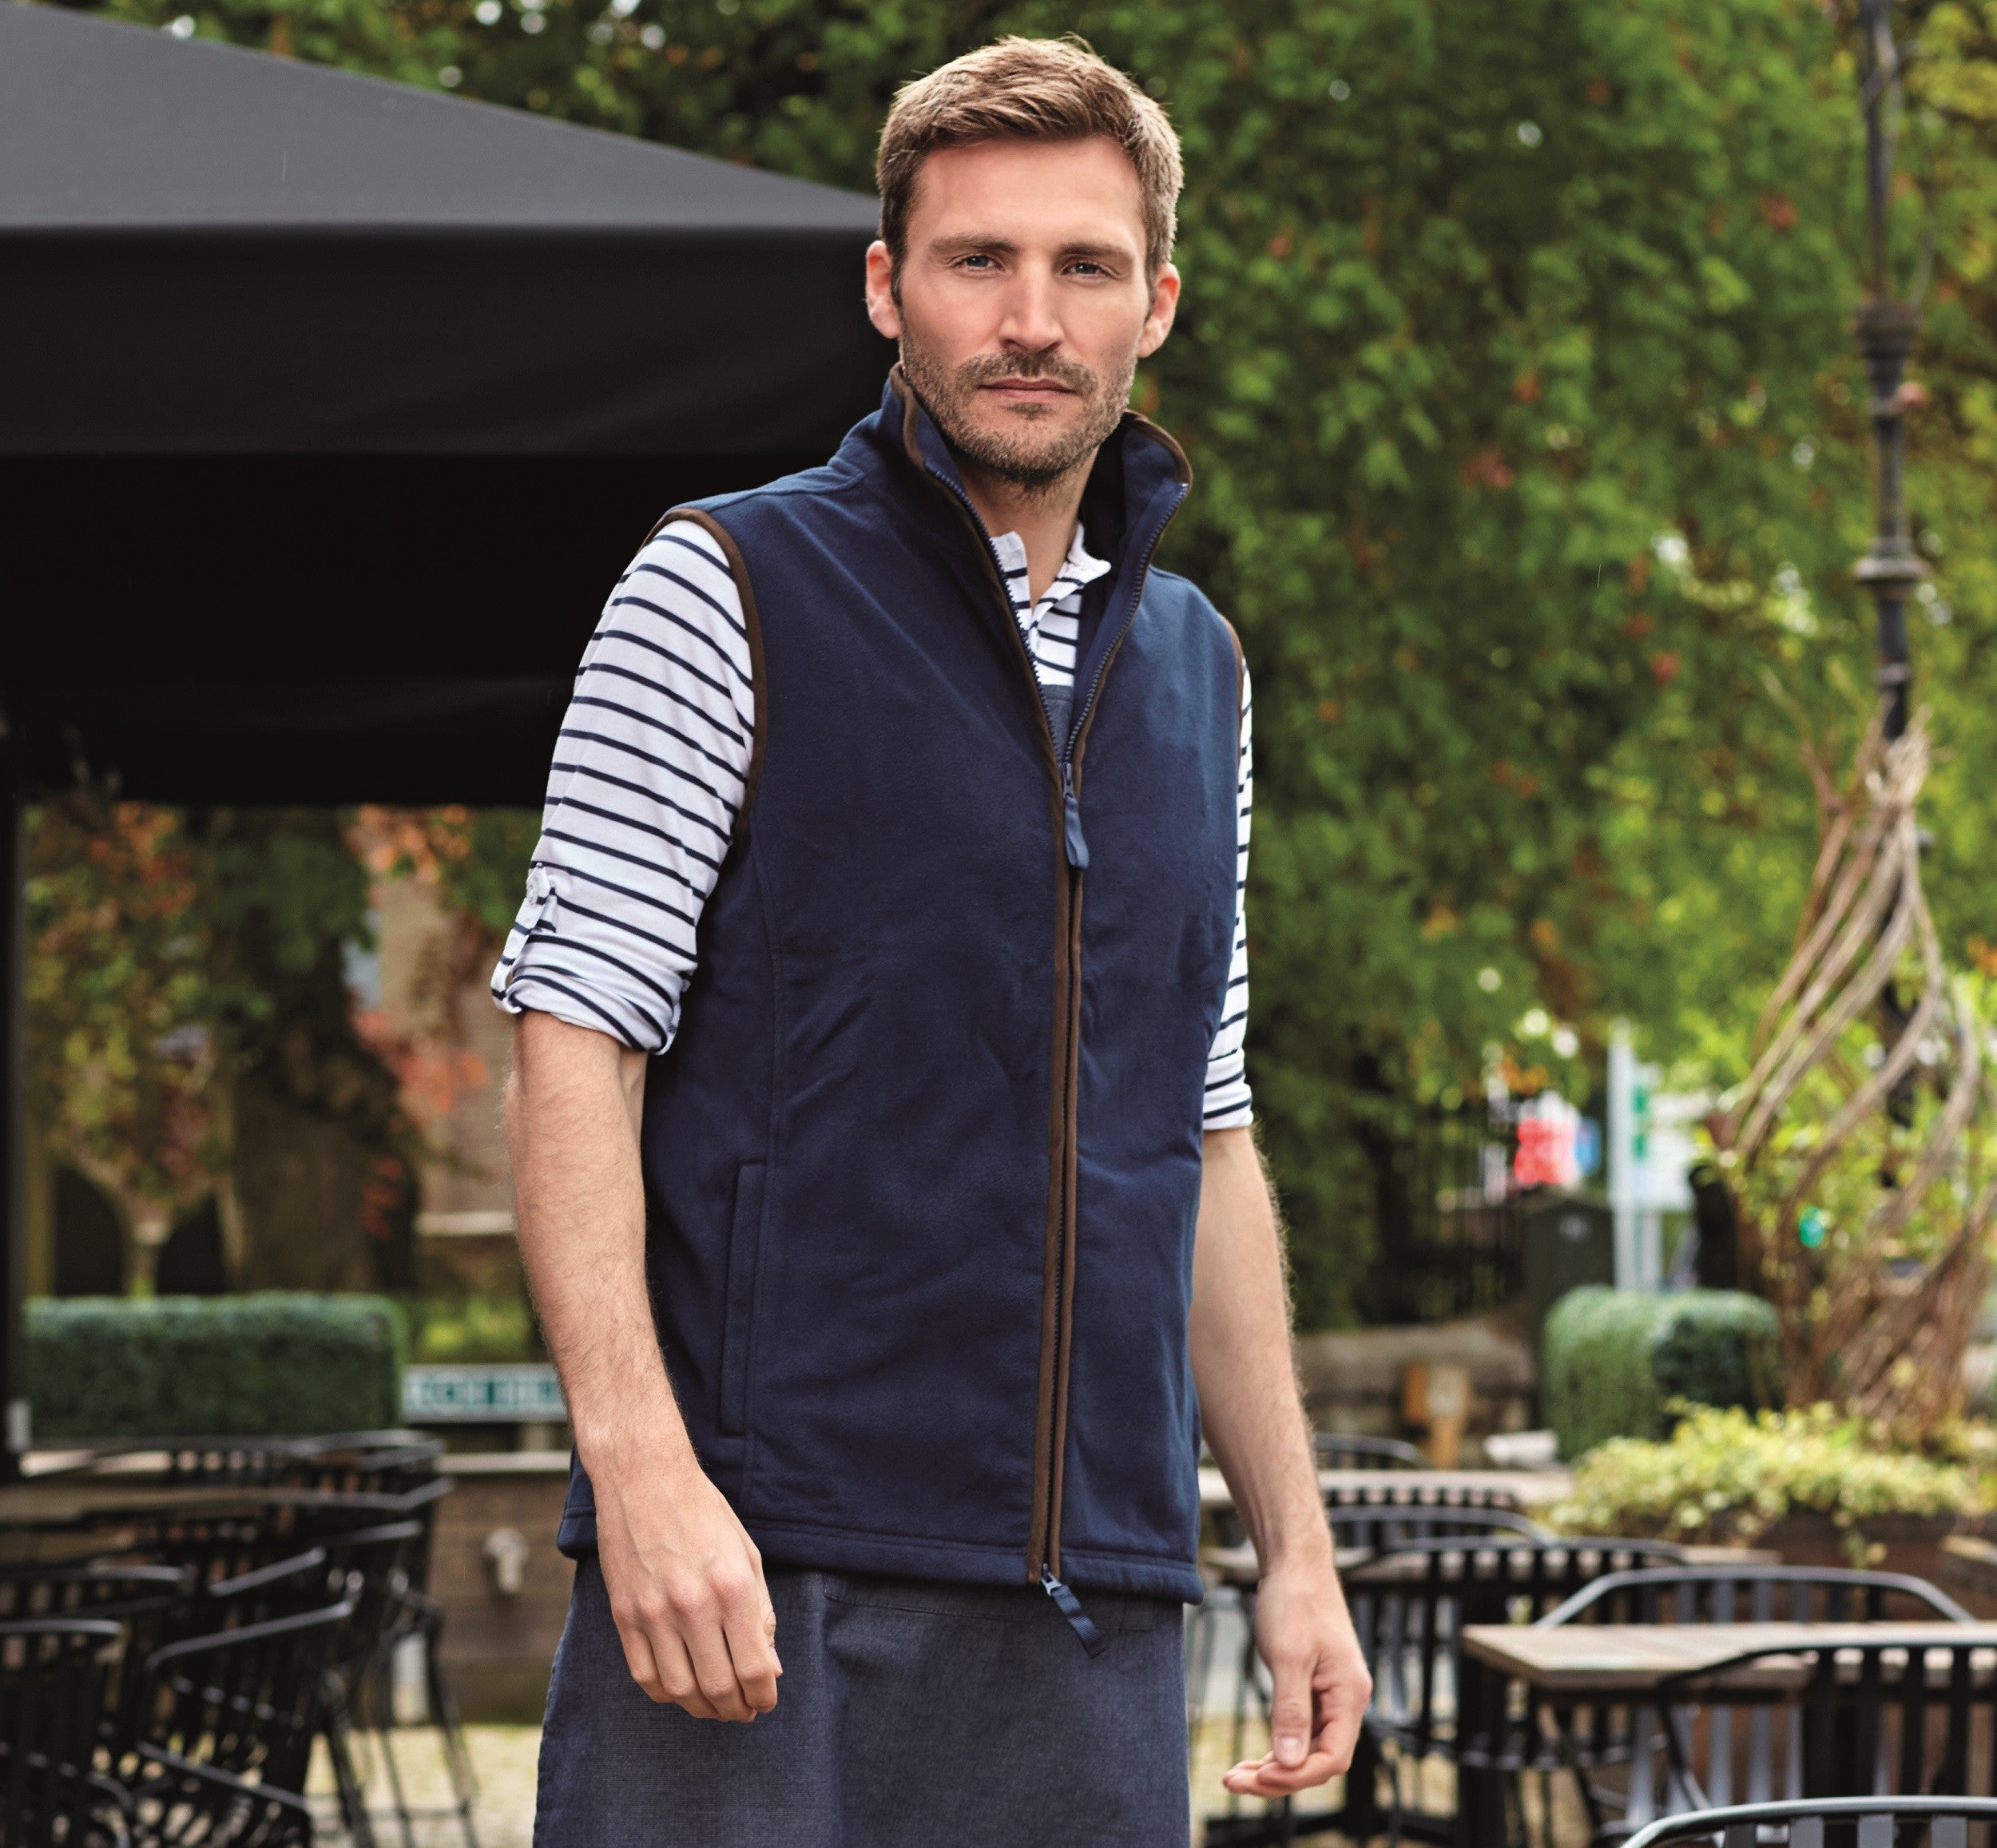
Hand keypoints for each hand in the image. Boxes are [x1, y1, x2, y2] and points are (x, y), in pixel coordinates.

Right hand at [591, 1434, 780, 1721]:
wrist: (644, 1479)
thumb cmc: (704, 1514)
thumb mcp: (747, 1555)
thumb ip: (761, 1614)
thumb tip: (770, 1668)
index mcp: (731, 1587)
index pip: (755, 1667)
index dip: (765, 1695)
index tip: (767, 1699)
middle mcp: (692, 1605)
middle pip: (718, 1687)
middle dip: (737, 1709)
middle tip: (745, 1710)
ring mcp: (653, 1613)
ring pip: (680, 1690)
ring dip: (703, 1708)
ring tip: (716, 1705)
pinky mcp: (624, 1615)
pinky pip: (645, 1675)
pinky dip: (666, 1693)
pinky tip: (682, 1689)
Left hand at [1221, 1558, 1371, 1798]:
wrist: (1294, 1564)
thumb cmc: (1294, 1602)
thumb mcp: (1288, 1656)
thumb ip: (1291, 1711)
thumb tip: (1289, 1762)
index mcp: (1350, 1695)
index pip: (1332, 1758)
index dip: (1296, 1775)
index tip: (1257, 1776)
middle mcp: (1347, 1701)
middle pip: (1319, 1759)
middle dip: (1278, 1777)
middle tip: (1232, 1781)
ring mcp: (1332, 1696)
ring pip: (1307, 1749)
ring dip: (1274, 1766)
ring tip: (1235, 1776)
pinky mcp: (1315, 1689)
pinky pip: (1301, 1731)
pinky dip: (1277, 1747)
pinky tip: (1254, 1758)